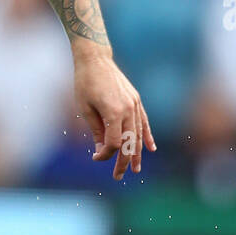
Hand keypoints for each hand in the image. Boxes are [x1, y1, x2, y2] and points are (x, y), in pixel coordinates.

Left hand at [72, 44, 155, 179]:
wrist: (95, 59)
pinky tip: (151, 148)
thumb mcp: (85, 109)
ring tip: (135, 169)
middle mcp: (128, 109)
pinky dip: (147, 136)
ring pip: (138, 134)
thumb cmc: (85, 83)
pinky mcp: (136, 100)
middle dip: (123, 162)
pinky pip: (144, 122)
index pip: (114, 143)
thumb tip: (102, 150)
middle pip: (128, 142)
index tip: (95, 157)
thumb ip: (96, 131)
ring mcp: (134, 104)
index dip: (105, 154)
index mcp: (113, 112)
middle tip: (118, 176)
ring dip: (137, 153)